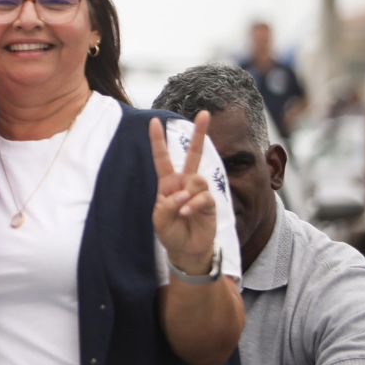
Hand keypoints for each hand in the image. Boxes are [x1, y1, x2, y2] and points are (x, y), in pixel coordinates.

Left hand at [151, 112, 217, 274]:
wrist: (186, 251)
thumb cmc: (170, 233)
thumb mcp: (159, 220)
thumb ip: (166, 205)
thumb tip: (182, 194)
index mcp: (167, 183)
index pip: (162, 158)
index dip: (158, 141)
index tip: (154, 121)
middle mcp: (185, 183)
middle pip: (193, 155)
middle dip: (199, 134)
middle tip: (204, 113)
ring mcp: (199, 192)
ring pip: (197, 179)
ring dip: (187, 195)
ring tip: (181, 210)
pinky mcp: (210, 203)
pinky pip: (203, 197)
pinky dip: (194, 205)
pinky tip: (188, 213)